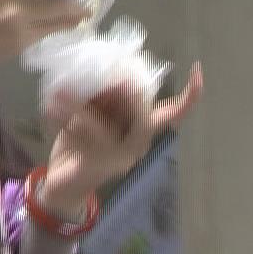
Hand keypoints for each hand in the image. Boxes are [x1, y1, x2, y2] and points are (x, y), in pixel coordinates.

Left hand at [41, 62, 203, 216]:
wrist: (62, 183)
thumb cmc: (79, 144)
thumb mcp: (92, 114)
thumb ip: (103, 96)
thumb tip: (110, 71)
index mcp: (140, 130)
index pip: (173, 113)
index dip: (190, 96)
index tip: (198, 72)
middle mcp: (138, 144)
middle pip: (137, 104)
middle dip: (109, 88)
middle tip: (83, 81)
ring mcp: (124, 156)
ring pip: (108, 119)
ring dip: (79, 106)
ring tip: (59, 100)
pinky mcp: (104, 165)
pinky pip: (90, 134)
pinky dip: (68, 120)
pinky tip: (54, 114)